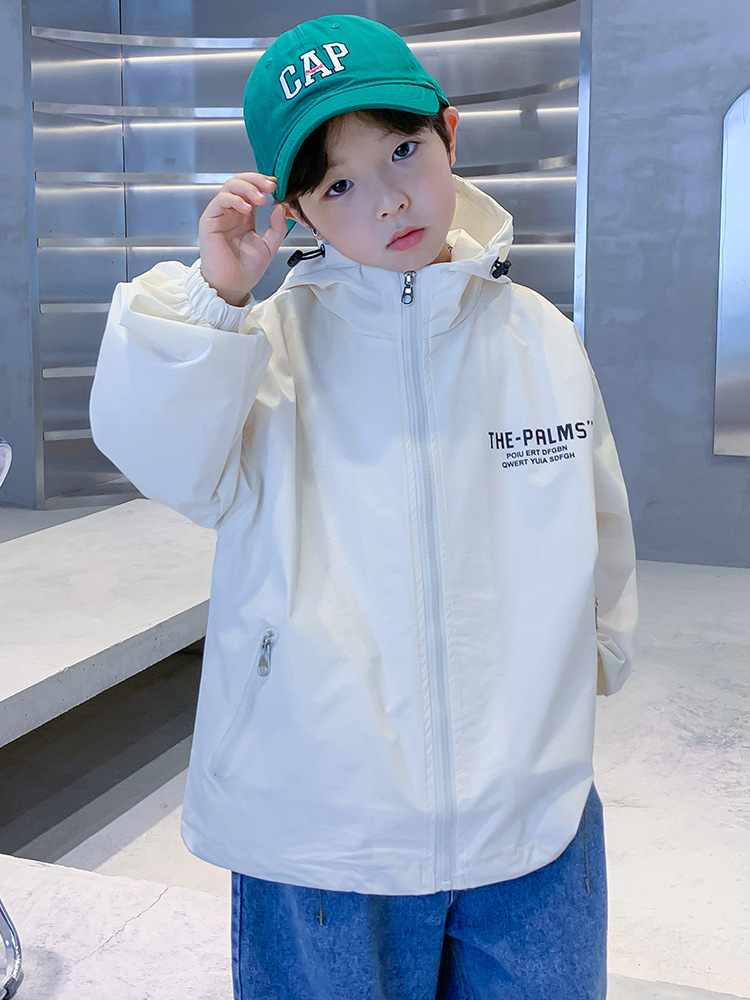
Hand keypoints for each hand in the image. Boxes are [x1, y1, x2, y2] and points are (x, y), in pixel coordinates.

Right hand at [198, 173, 287, 304]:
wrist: (233, 286)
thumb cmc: (246, 270)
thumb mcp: (269, 246)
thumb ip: (277, 227)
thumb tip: (281, 207)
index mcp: (244, 217)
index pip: (252, 190)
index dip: (263, 184)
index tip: (277, 186)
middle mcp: (231, 213)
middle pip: (240, 182)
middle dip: (257, 180)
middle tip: (271, 186)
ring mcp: (220, 215)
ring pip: (230, 187)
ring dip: (247, 188)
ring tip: (260, 198)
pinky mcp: (210, 221)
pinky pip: (220, 200)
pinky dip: (234, 199)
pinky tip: (246, 207)